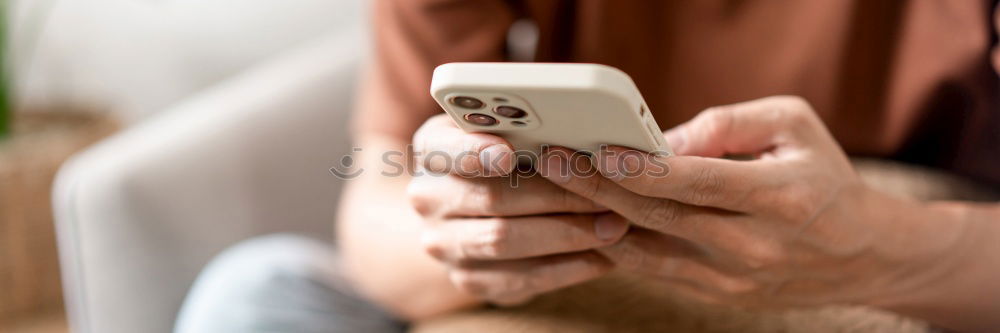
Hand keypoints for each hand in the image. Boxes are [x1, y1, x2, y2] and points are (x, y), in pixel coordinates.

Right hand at [407, 115, 628, 304]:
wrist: (473, 215)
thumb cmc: (508, 159)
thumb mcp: (506, 131)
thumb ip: (527, 126)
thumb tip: (578, 122)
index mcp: (432, 147)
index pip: (442, 146)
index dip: (472, 150)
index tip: (508, 153)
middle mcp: (427, 196)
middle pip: (490, 197)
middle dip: (555, 197)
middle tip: (605, 195)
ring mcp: (443, 243)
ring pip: (503, 242)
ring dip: (566, 235)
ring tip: (613, 226)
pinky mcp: (467, 279)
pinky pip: (518, 279)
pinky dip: (565, 269)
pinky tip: (601, 257)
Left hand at [538, 96, 968, 307]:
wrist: (863, 255)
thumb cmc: (825, 178)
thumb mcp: (793, 127)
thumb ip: (728, 124)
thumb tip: (664, 141)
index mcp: (777, 197)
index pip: (694, 182)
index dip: (639, 168)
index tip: (594, 151)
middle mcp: (753, 244)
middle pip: (659, 216)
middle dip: (598, 189)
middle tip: (553, 164)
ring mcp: (734, 278)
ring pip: (649, 252)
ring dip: (597, 221)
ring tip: (556, 194)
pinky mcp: (719, 295)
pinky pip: (656, 271)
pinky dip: (618, 248)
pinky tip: (587, 224)